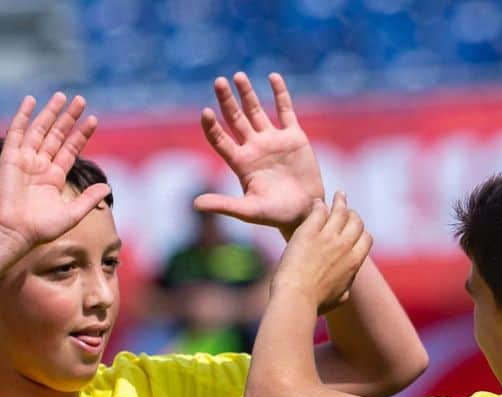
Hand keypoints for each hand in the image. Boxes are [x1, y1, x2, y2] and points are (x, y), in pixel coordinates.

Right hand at [0, 93, 110, 257]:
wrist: (13, 231)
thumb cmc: (40, 228)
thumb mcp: (71, 214)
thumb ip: (88, 199)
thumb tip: (107, 187)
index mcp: (54, 178)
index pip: (70, 149)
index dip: (81, 134)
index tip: (93, 119)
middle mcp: (40, 166)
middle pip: (57, 135)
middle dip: (68, 118)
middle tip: (81, 100)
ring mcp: (25, 159)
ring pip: (40, 129)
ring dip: (50, 112)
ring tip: (63, 96)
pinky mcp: (10, 157)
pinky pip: (16, 131)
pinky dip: (22, 115)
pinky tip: (30, 100)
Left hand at [194, 72, 324, 234]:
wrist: (307, 214)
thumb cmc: (277, 216)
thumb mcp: (249, 211)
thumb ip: (223, 205)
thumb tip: (195, 205)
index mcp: (241, 164)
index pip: (220, 140)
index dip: (211, 126)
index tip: (205, 112)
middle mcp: (254, 148)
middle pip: (235, 119)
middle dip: (226, 101)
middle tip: (218, 82)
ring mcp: (273, 141)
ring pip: (256, 111)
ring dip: (247, 93)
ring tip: (238, 76)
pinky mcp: (294, 138)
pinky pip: (285, 111)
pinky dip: (280, 94)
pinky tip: (273, 77)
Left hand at [271, 193, 371, 313]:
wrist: (296, 298)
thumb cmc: (316, 303)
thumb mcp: (340, 298)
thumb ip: (347, 285)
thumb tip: (348, 283)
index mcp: (355, 262)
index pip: (366, 238)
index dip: (361, 232)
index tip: (354, 231)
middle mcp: (344, 246)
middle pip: (356, 221)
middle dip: (353, 215)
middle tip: (347, 211)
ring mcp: (327, 236)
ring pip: (340, 211)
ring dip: (341, 201)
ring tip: (339, 195)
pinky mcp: (309, 231)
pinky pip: (319, 210)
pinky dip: (320, 205)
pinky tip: (317, 203)